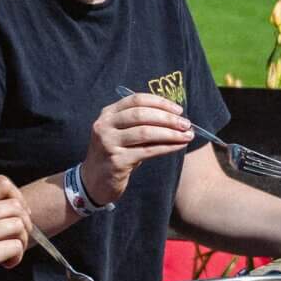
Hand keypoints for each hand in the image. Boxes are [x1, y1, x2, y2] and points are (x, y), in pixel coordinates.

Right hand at [0, 175, 28, 280]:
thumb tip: (20, 205)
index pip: (1, 183)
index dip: (18, 197)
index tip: (19, 215)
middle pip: (14, 206)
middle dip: (25, 224)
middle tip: (17, 240)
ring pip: (17, 225)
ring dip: (21, 241)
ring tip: (10, 253)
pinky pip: (15, 247)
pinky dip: (17, 257)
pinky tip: (6, 264)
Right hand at [84, 92, 194, 206]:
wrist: (93, 181)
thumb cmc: (115, 153)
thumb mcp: (122, 133)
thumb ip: (141, 123)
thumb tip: (175, 117)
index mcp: (108, 113)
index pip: (136, 100)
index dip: (160, 102)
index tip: (178, 109)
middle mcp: (105, 125)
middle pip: (141, 114)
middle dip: (168, 118)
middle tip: (186, 123)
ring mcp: (109, 143)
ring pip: (146, 132)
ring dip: (171, 133)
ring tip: (188, 135)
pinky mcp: (117, 161)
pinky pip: (148, 151)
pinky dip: (167, 147)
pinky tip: (179, 146)